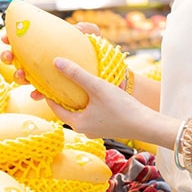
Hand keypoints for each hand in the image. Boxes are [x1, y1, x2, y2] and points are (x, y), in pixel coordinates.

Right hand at [0, 22, 102, 85]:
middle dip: (8, 57)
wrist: (103, 73)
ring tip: (22, 75)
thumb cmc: (95, 53)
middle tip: (9, 56)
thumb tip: (76, 28)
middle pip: (18, 57)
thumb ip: (87, 28)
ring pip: (24, 76)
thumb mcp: (93, 36)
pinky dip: (36, 94)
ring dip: (18, 76)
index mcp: (46, 44)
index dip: (11, 38)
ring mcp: (45, 75)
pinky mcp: (52, 90)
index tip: (5, 38)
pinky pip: (40, 93)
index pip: (24, 40)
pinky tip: (36, 94)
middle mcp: (42, 59)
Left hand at [31, 58, 156, 141]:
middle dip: (63, 94)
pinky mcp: (106, 127)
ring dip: (77, 98)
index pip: (55, 107)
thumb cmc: (122, 107)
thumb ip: (76, 74)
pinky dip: (88, 103)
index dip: (49, 92)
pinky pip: (91, 113)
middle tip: (58, 78)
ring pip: (80, 111)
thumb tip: (55, 62)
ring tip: (74, 82)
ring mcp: (95, 130)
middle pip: (67, 109)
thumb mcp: (97, 87)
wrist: (147, 124)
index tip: (44, 79)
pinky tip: (93, 91)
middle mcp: (84, 129)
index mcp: (77, 123)